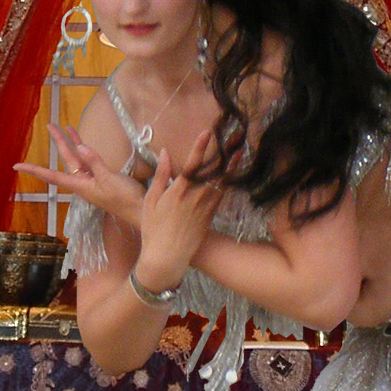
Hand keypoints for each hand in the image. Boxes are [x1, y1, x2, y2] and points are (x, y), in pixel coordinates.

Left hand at [14, 124, 143, 225]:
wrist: (139, 211)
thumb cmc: (124, 199)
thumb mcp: (109, 180)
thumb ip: (95, 162)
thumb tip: (80, 147)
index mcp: (80, 185)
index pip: (51, 176)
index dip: (34, 170)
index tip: (17, 166)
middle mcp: (83, 182)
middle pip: (67, 159)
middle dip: (59, 142)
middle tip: (50, 125)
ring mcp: (93, 180)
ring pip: (77, 158)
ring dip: (72, 143)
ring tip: (65, 127)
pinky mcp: (103, 178)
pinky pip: (89, 161)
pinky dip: (85, 149)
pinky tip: (82, 142)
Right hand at [135, 131, 223, 290]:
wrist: (167, 258)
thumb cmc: (153, 229)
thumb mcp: (150, 201)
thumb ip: (160, 176)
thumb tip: (165, 152)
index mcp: (177, 192)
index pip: (192, 164)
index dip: (200, 147)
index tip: (208, 132)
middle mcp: (195, 197)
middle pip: (213, 171)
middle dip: (224, 152)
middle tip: (235, 136)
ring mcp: (206, 207)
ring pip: (222, 181)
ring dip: (231, 164)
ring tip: (240, 148)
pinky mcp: (211, 215)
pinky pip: (222, 194)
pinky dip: (229, 180)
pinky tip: (234, 171)